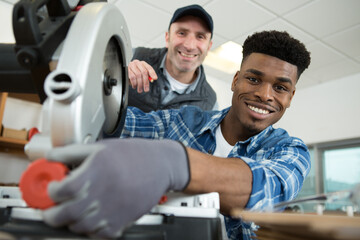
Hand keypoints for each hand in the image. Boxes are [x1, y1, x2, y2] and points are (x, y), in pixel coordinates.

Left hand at [42, 138, 188, 238]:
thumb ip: (72, 152)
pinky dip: (90, 231)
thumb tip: (50, 157)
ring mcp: (113, 210)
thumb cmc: (134, 154)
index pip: (62, 190)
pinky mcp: (123, 221)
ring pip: (80, 227)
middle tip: (51, 209)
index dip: (51, 192)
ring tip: (73, 212)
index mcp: (97, 171)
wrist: (161, 165)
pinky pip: (99, 235)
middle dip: (52, 214)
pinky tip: (92, 218)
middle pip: (66, 213)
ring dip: (71, 222)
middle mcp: (103, 192)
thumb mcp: (101, 146)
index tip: (52, 190)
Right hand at [128, 60, 157, 92]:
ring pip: (138, 75)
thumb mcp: (144, 74)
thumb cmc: (137, 73)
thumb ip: (149, 76)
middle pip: (144, 72)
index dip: (152, 73)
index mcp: (143, 63)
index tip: (155, 78)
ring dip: (139, 84)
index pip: (149, 67)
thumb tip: (153, 79)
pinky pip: (132, 77)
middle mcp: (138, 63)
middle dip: (145, 82)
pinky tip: (135, 86)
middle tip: (146, 89)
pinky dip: (134, 83)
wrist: (129, 72)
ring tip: (140, 89)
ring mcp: (132, 66)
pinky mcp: (128, 70)